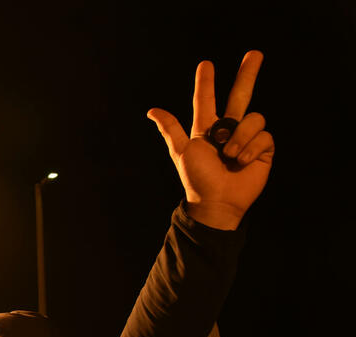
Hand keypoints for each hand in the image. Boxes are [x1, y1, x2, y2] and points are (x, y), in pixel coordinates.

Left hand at [147, 50, 273, 230]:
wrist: (217, 202)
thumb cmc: (197, 179)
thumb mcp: (182, 152)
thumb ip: (170, 129)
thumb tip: (152, 110)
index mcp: (206, 128)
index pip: (207, 100)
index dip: (206, 83)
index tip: (205, 64)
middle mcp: (228, 130)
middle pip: (240, 95)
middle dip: (248, 74)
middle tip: (255, 54)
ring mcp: (246, 138)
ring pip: (253, 118)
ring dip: (240, 137)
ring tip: (230, 156)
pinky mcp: (262, 149)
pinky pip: (264, 135)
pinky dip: (252, 148)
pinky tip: (242, 161)